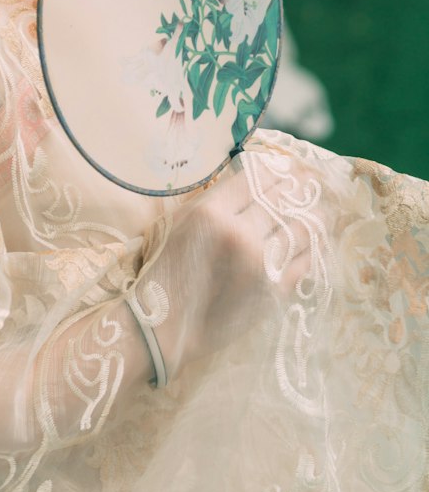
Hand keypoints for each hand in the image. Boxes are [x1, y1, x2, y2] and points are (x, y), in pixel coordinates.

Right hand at [135, 151, 311, 381]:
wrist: (166, 325)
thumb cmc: (167, 270)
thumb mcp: (180, 223)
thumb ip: (214, 201)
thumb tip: (250, 182)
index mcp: (211, 212)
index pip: (254, 179)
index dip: (275, 170)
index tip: (287, 166)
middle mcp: (239, 234)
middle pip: (280, 200)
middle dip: (299, 186)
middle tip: (312, 179)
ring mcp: (260, 264)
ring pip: (299, 229)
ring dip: (315, 215)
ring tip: (324, 208)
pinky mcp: (274, 291)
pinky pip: (304, 262)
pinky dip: (312, 249)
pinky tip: (317, 241)